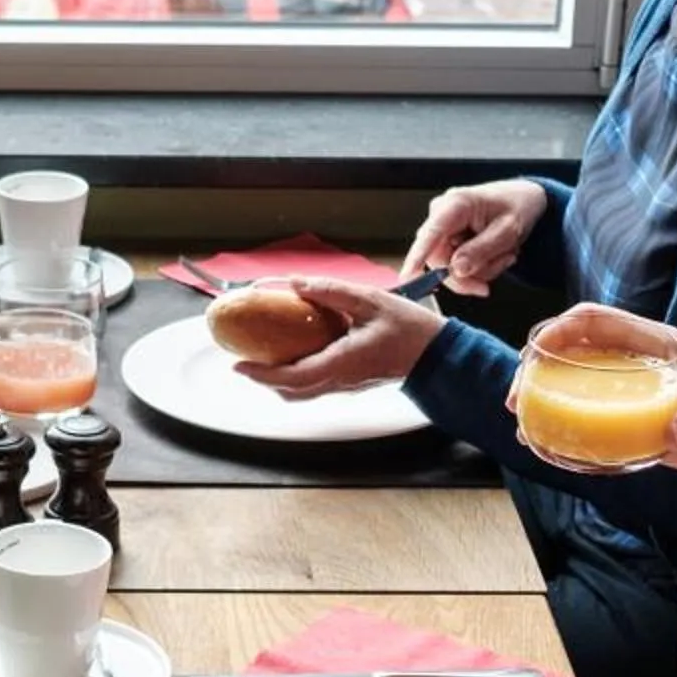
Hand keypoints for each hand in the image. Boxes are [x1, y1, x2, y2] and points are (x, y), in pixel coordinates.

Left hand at [233, 277, 443, 398]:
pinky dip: (295, 377)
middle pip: (291, 391)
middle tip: (244, 359)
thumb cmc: (409, 328)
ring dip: (278, 380)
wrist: (437, 354)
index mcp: (344, 362)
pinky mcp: (350, 383)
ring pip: (302, 393)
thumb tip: (296, 283)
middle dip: (263, 379)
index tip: (239, 365)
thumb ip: (331, 292)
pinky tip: (291, 354)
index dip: (262, 374)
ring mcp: (345, 385)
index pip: (293, 377)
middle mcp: (341, 380)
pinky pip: (315, 386)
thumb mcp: (370, 300)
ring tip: (262, 356)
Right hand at [400, 178, 549, 294]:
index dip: (416, 257)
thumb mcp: (508, 230)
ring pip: (448, 267)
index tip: (407, 278)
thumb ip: (482, 250)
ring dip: (480, 270)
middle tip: (493, 278)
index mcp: (456, 204)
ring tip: (504, 255)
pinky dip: (479, 267)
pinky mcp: (447, 240)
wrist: (523, 200)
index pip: (430, 234)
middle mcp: (441, 215)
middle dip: (467, 275)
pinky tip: (496, 254)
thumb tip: (457, 269)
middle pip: (439, 260)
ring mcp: (442, 228)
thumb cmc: (516, 207)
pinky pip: (455, 266)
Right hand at [520, 303, 676, 484]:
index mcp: (654, 341)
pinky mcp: (632, 423)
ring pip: (573, 385)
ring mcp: (630, 393)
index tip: (535, 352)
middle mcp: (634, 362)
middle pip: (571, 351)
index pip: (595, 320)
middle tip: (518, 399)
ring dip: (542, 399)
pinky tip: (545, 447)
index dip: (560, 329)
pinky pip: (588, 421)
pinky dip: (562, 430)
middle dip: (536, 368)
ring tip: (522, 424)